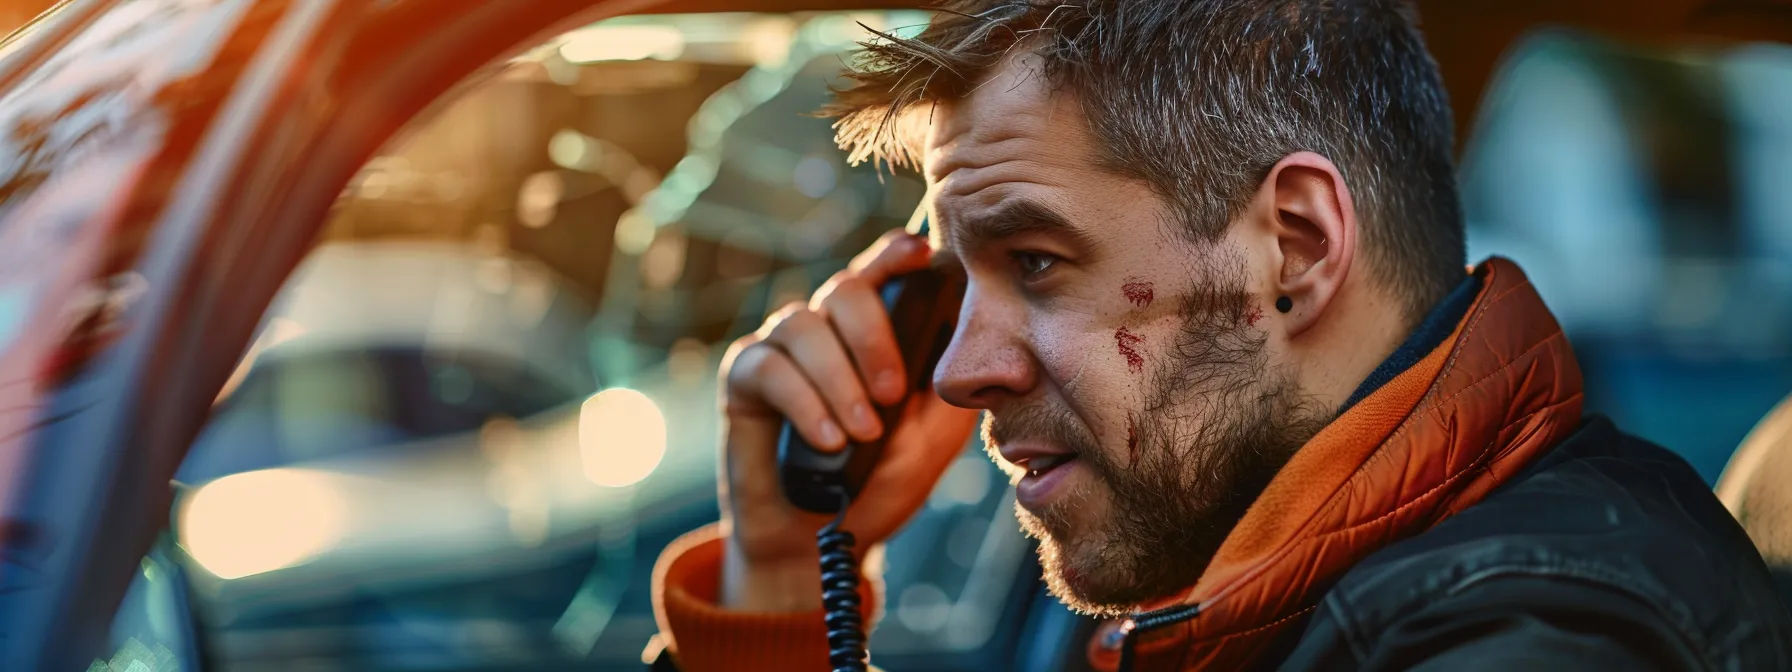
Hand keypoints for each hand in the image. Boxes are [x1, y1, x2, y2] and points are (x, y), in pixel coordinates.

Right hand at [715, 230, 979, 611]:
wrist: (820, 541)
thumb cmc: (880, 481)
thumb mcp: (933, 436)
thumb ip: (950, 385)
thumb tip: (976, 335)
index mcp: (874, 330)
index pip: (884, 271)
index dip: (897, 253)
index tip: (919, 252)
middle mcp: (827, 327)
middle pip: (846, 289)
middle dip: (874, 339)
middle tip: (892, 395)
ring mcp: (782, 347)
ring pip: (805, 326)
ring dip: (840, 381)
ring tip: (861, 432)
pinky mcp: (744, 377)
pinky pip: (770, 367)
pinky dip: (804, 402)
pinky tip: (827, 438)